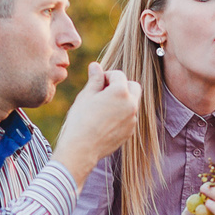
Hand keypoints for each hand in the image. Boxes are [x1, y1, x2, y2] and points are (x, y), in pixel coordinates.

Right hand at [53, 62, 140, 187]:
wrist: (81, 149)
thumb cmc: (81, 120)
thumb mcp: (86, 96)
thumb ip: (95, 80)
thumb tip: (95, 65)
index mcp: (120, 92)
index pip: (118, 75)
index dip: (106, 76)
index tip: (96, 83)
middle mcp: (131, 104)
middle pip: (133, 86)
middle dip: (121, 86)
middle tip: (104, 92)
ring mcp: (133, 119)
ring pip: (132, 103)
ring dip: (122, 101)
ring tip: (103, 108)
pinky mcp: (130, 132)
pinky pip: (129, 117)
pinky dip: (121, 115)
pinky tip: (105, 121)